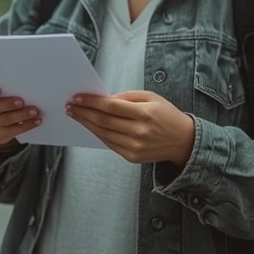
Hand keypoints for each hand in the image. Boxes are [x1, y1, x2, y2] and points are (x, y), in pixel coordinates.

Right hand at [0, 84, 40, 149]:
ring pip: (4, 121)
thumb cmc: (0, 101)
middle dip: (7, 105)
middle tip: (22, 101)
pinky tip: (37, 121)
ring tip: (34, 111)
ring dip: (21, 115)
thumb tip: (24, 86)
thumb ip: (6, 90)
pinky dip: (27, 125)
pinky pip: (12, 132)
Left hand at [66, 91, 194, 165]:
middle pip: (103, 121)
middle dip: (84, 112)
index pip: (111, 107)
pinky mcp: (132, 157)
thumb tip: (104, 98)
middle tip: (70, 106)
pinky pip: (109, 144)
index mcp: (145, 114)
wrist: (183, 141)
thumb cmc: (166, 115)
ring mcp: (135, 147)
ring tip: (75, 115)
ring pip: (103, 134)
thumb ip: (127, 97)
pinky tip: (89, 126)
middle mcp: (139, 132)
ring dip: (86, 124)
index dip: (91, 102)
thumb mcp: (151, 97)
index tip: (77, 98)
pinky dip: (97, 134)